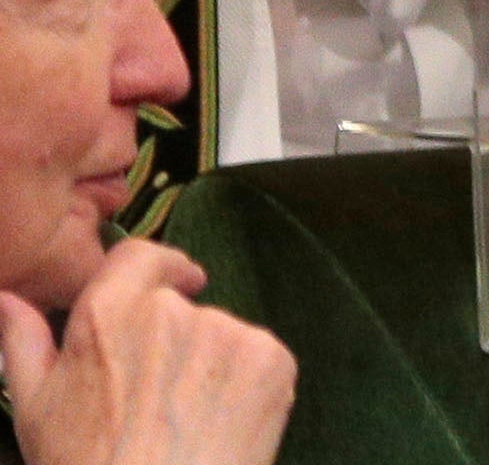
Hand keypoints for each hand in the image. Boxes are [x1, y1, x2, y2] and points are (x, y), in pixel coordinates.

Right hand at [0, 239, 294, 464]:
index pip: (141, 256)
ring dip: (212, 364)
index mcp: (109, 312)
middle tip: (160, 396)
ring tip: (188, 419)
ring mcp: (228, 330)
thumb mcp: (36, 409)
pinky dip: (249, 383)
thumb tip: (7, 296)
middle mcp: (171, 310)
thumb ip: (23, 341)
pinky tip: (223, 422)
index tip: (170, 283)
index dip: (156, 268)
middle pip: (182, 305)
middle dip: (175, 340)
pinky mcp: (271, 356)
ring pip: (223, 335)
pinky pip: (260, 357)